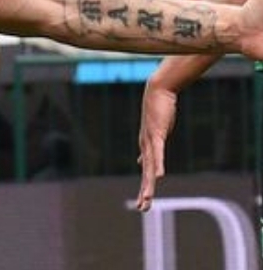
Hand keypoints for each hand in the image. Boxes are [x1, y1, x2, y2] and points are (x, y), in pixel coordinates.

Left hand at [136, 86, 176, 210]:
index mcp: (147, 148)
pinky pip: (158, 152)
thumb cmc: (158, 111)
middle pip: (146, 174)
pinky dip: (158, 164)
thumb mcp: (156, 130)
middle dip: (145, 192)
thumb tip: (144, 156)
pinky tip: (158, 176)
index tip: (142, 202)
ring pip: (150, 166)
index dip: (145, 187)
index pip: (146, 172)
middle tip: (142, 209)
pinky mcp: (156, 133)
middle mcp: (145, 146)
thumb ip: (152, 144)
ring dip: (149, 183)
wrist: (157, 92)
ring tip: (147, 198)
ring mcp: (150, 141)